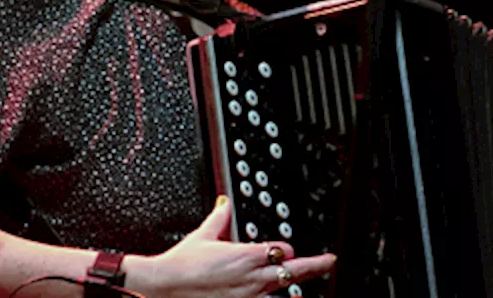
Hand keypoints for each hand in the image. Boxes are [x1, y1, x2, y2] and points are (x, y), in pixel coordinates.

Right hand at [133, 197, 336, 297]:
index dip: (285, 249)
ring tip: (311, 292)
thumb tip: (225, 204)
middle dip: (314, 266)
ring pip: (282, 294)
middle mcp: (251, 278)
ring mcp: (246, 297)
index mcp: (246, 255)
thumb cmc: (181, 264)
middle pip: (292, 271)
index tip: (286, 249)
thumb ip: (219, 218)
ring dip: (297, 290)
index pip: (281, 250)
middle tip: (329, 261)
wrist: (163, 286)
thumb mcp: (203, 235)